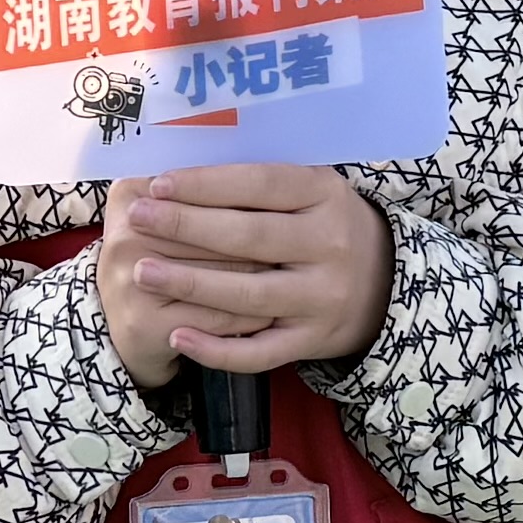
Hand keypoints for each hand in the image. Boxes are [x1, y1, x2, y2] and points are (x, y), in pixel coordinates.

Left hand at [96, 164, 389, 384]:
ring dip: (190, 284)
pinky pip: (260, 352)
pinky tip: (178, 337)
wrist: (386, 282)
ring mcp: (321, 298)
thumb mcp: (310, 190)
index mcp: (325, 195)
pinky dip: (217, 349)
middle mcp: (328, 245)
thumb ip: (258, 181)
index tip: (159, 184)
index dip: (207, 184)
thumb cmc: (325, 224)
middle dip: (187, 227)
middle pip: (249, 237)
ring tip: (141, 271)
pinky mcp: (312, 340)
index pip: (259, 184)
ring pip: (249, 295)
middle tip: (137, 219)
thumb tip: (179, 170)